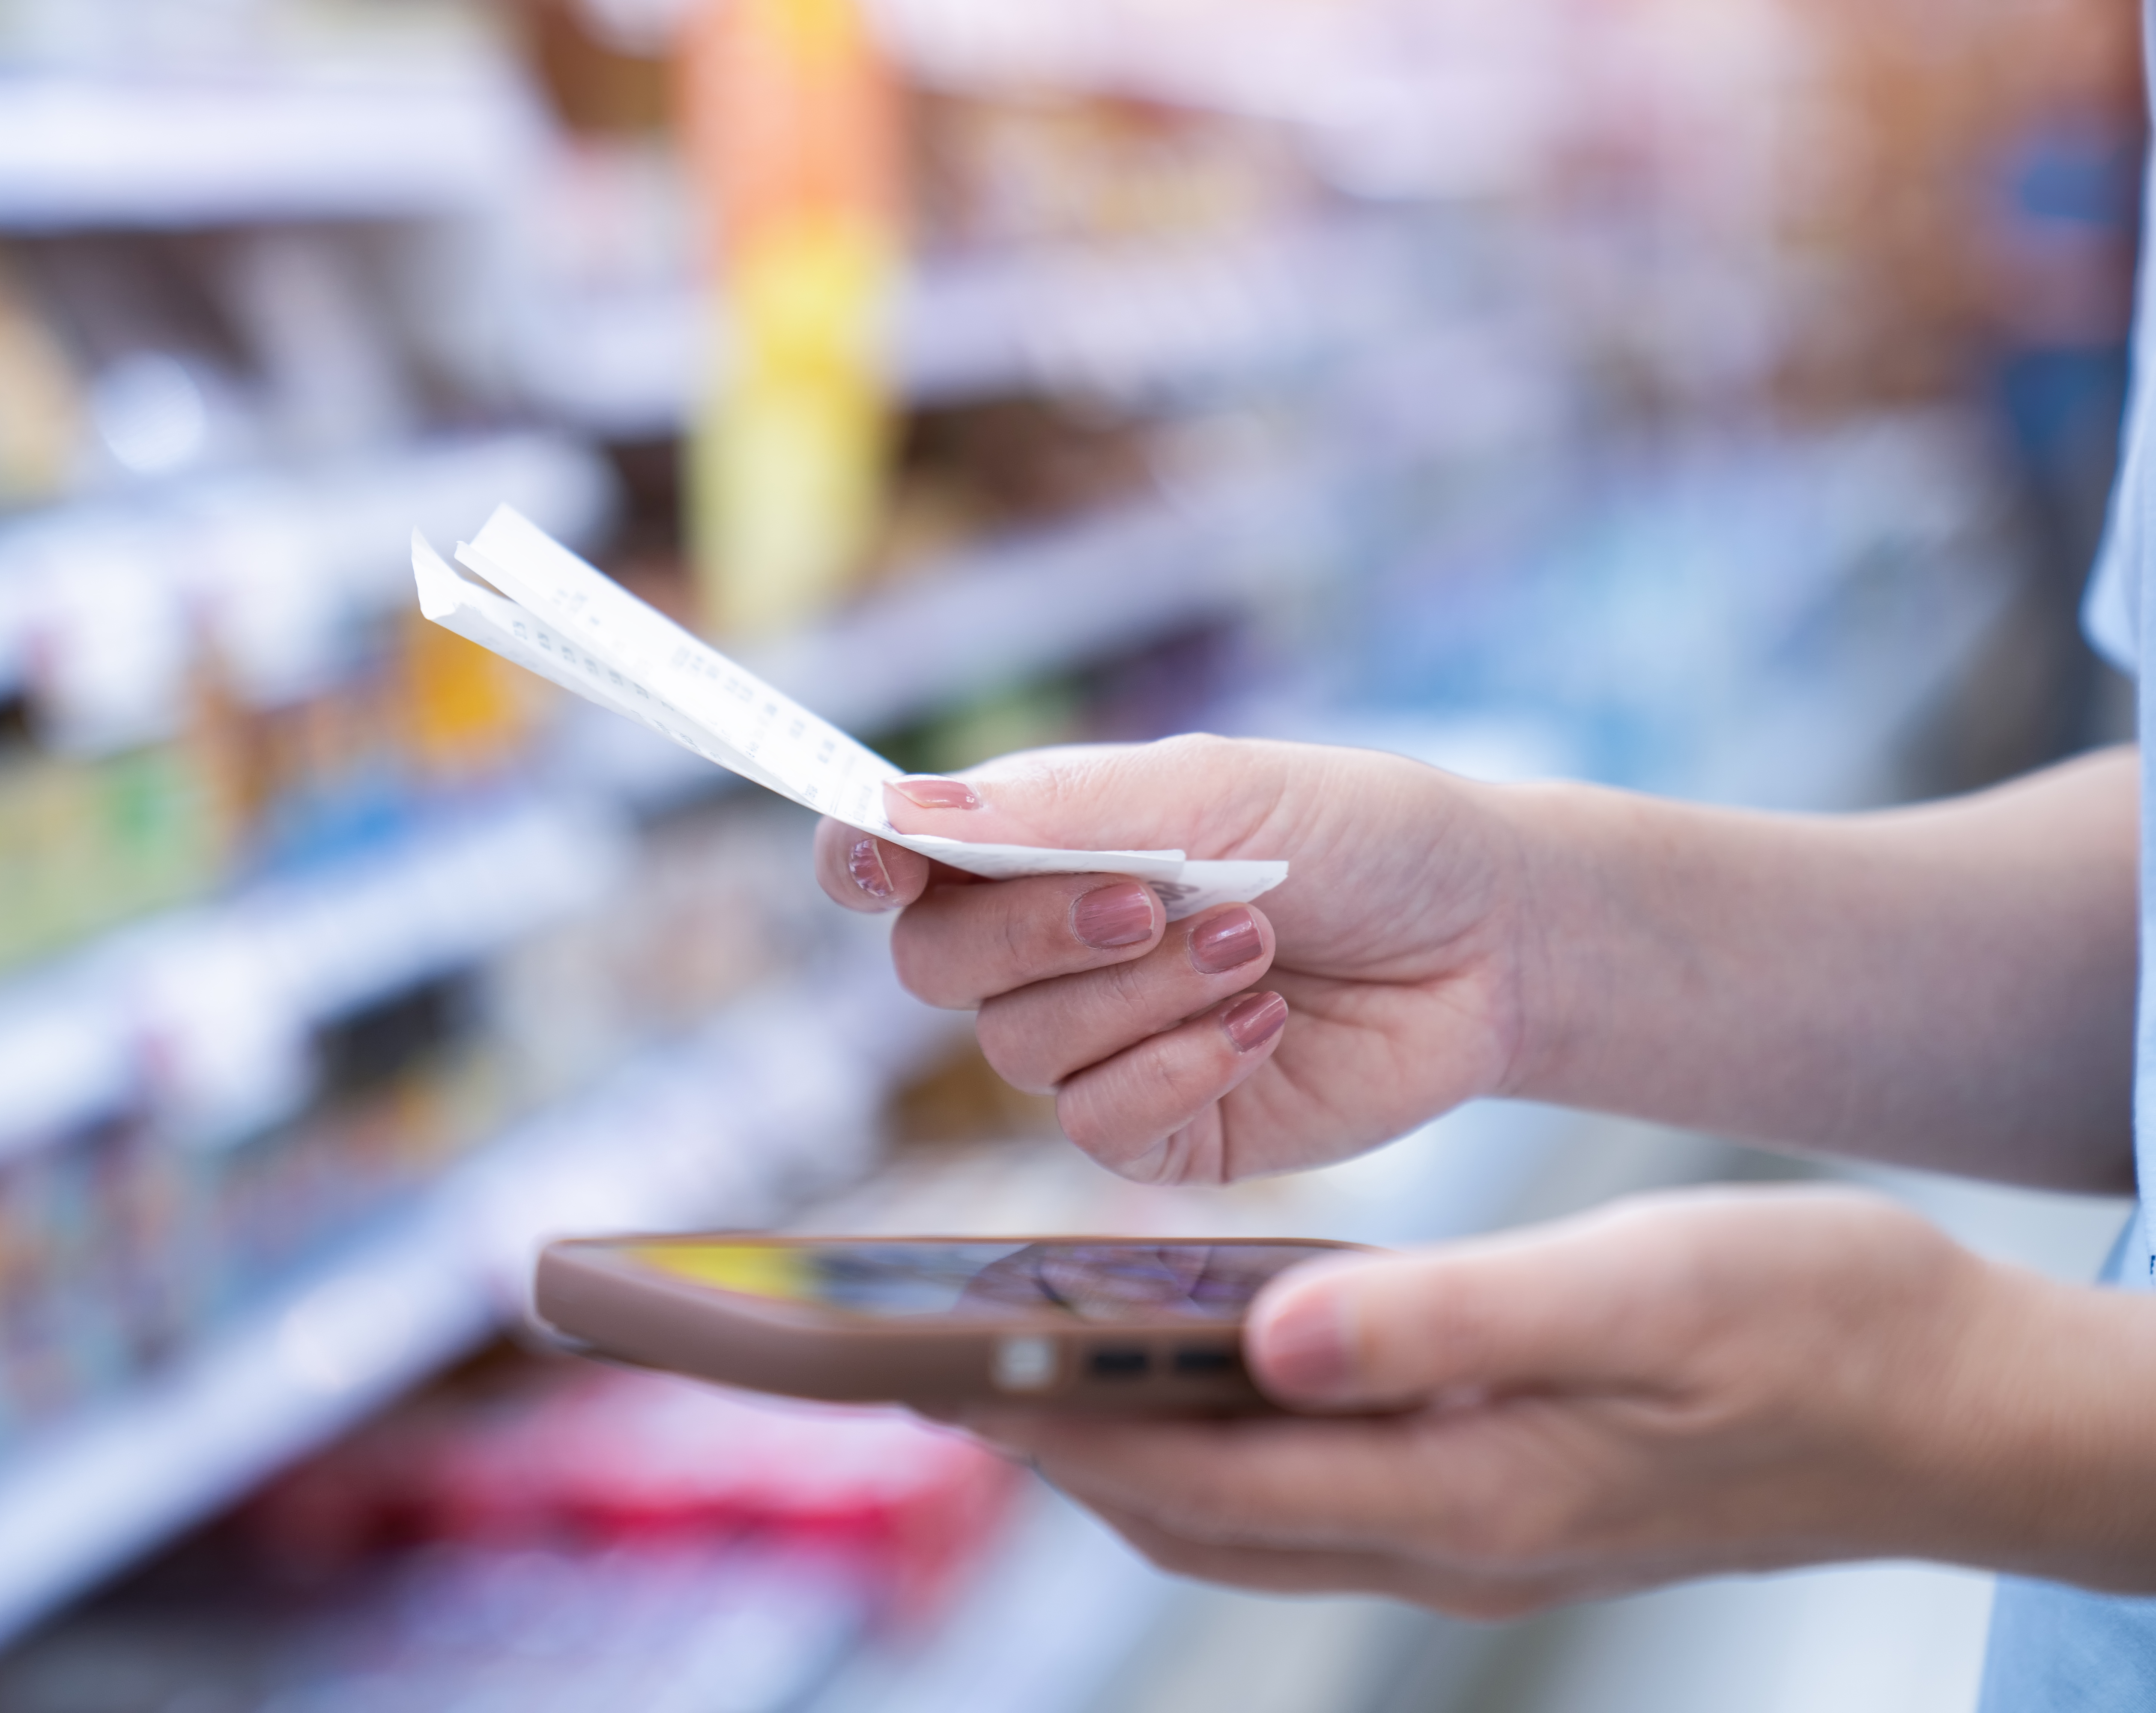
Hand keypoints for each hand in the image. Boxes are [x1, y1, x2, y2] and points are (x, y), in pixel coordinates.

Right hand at [813, 736, 1534, 1181]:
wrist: (1491, 936)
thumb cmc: (1360, 836)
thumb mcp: (1217, 789)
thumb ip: (1059, 808)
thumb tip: (897, 813)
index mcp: (1036, 848)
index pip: (890, 861)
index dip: (860, 859)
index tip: (880, 859)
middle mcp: (1044, 953)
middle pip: (934, 964)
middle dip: (1036, 929)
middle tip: (1155, 897)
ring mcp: (1095, 1049)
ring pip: (1019, 1049)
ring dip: (1141, 994)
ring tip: (1257, 947)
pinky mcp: (1157, 1135)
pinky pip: (1097, 1125)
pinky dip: (1178, 1067)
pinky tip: (1263, 1026)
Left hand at [958, 1188, 2154, 1615]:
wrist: (1954, 1405)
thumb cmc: (1814, 1325)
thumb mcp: (1637, 1292)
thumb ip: (1451, 1321)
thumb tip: (1272, 1338)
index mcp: (1468, 1486)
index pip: (1206, 1476)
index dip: (1066, 1433)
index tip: (947, 1377)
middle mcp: (1454, 1532)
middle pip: (1201, 1516)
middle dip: (1066, 1456)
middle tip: (949, 1376)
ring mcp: (1483, 1528)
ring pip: (1253, 1511)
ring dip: (1140, 1455)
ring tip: (1041, 1375)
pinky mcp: (1512, 1496)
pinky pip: (1322, 1489)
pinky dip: (1236, 1444)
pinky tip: (1213, 1373)